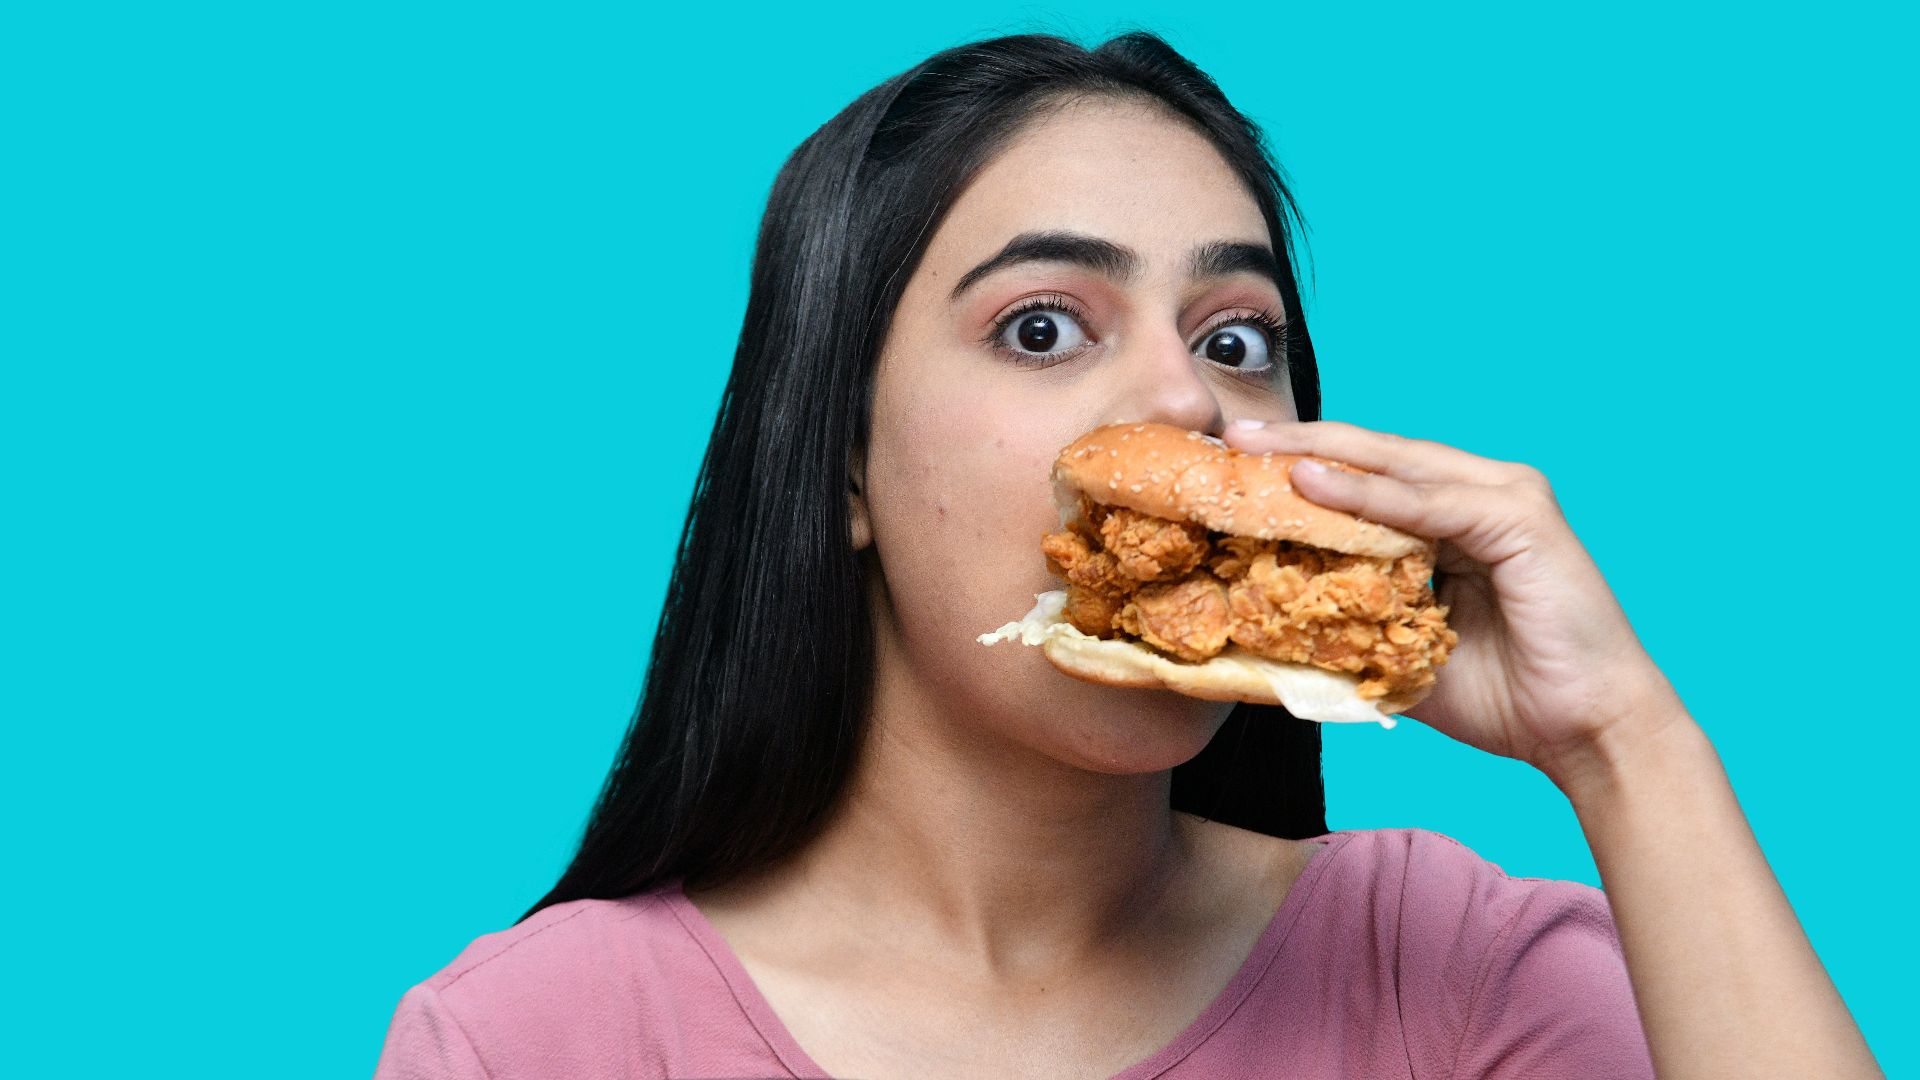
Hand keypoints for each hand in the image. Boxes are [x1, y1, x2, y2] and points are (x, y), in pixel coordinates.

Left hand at [1221, 419, 1688, 785]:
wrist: (1583, 732)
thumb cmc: (1507, 697)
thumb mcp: (1404, 654)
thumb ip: (1353, 628)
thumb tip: (1272, 636)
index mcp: (1457, 518)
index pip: (1369, 478)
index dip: (1303, 468)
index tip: (1237, 466)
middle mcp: (1482, 493)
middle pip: (1377, 457)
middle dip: (1300, 444)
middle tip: (1233, 435)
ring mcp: (1506, 497)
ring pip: (1398, 466)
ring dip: (1323, 457)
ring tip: (1257, 450)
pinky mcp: (1521, 518)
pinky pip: (1431, 502)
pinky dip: (1372, 494)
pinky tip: (1315, 483)